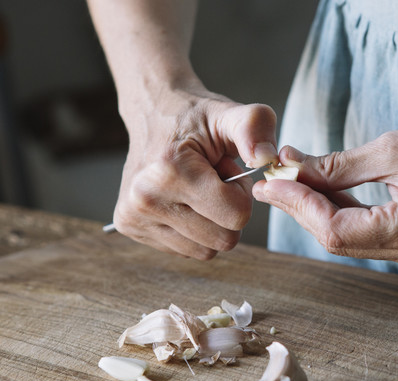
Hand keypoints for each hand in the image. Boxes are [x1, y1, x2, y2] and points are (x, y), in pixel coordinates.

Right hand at [113, 89, 278, 259]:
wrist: (153, 112)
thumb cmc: (195, 117)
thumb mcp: (230, 114)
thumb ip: (255, 128)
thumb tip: (267, 158)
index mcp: (169, 171)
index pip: (236, 216)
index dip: (242, 193)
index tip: (226, 170)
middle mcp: (144, 199)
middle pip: (224, 239)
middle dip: (229, 211)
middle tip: (213, 180)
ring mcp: (134, 217)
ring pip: (206, 251)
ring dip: (212, 223)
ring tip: (198, 188)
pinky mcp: (130, 227)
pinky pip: (186, 250)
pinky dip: (194, 230)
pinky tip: (183, 200)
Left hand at [252, 95, 397, 270]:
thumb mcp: (393, 147)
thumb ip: (337, 167)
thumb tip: (291, 170)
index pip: (335, 231)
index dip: (297, 206)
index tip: (271, 181)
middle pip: (340, 239)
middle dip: (303, 207)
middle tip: (276, 176)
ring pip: (353, 239)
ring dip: (321, 209)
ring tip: (295, 177)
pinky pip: (372, 235)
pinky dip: (347, 213)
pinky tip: (326, 189)